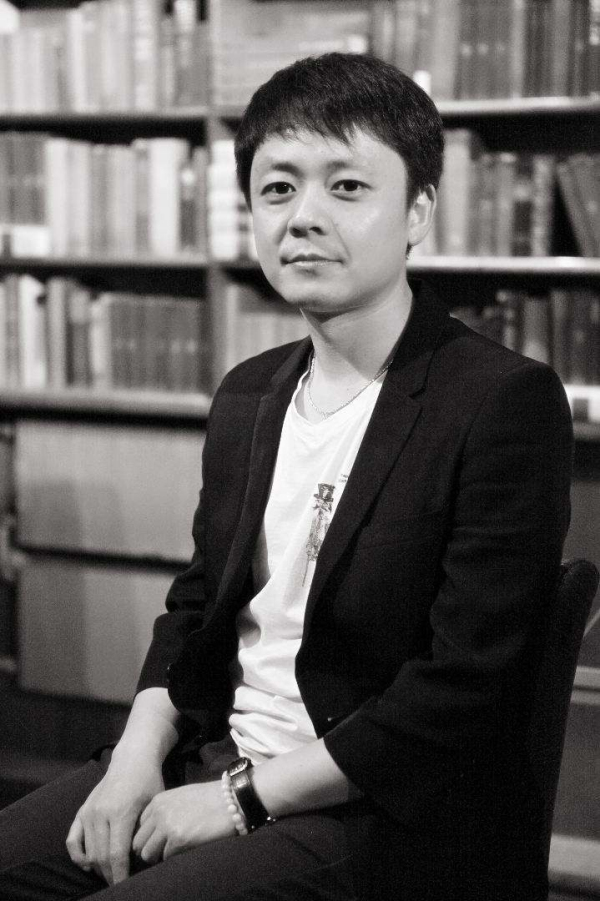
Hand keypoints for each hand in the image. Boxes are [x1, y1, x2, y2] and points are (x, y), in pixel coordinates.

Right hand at [66, 752, 164, 885]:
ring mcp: (88, 812)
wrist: (132, 759)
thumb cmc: (148, 781)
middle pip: (101, 857)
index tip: (125, 886)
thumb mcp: (154, 804)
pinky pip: (72, 840)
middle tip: (119, 884)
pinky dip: (78, 856)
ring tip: (110, 875)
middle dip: (110, 875)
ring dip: (97, 868)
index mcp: (120, 812)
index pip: (116, 854)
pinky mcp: (82, 811)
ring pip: (88, 852)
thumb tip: (142, 858)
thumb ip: (146, 830)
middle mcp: (100, 813)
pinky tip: (87, 864)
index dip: (120, 874)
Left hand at [132, 780, 235, 863]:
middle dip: (150, 849)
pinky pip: (166, 858)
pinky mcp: (178, 840)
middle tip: (164, 851)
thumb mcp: (181, 797)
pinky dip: (174, 858)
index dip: (148, 837)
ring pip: (147, 854)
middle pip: (138, 843)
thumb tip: (155, 831)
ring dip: (159, 856)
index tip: (159, 841)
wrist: (231, 800)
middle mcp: (159, 813)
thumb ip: (164, 810)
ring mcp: (167, 826)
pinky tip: (187, 849)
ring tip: (175, 852)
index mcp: (158, 801)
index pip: (139, 827)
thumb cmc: (210, 798)